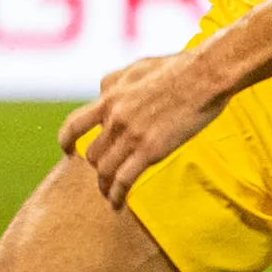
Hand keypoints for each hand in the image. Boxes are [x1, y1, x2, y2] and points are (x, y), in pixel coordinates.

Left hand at [55, 53, 229, 207]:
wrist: (205, 75)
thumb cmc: (177, 67)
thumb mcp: (135, 68)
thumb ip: (114, 82)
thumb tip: (102, 92)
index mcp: (109, 97)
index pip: (74, 124)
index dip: (66, 141)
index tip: (67, 151)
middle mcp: (115, 118)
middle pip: (92, 153)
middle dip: (97, 165)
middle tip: (104, 173)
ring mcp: (131, 135)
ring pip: (104, 170)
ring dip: (104, 184)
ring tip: (108, 194)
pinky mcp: (151, 149)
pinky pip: (124, 180)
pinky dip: (117, 195)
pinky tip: (117, 204)